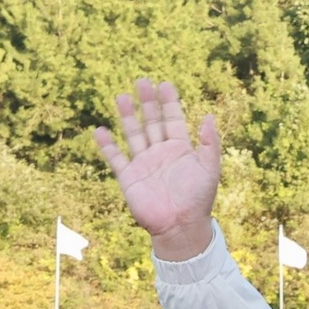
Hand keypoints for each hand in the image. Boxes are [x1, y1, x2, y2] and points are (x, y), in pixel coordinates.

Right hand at [93, 78, 222, 263]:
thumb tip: (209, 116)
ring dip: (127, 116)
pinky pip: (116, 159)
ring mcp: (143, 164)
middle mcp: (160, 153)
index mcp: (179, 149)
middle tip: (141, 81)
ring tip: (120, 96)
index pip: (173, 119)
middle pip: (151, 122)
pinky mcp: (129, 178)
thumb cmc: (198, 199)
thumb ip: (209, 144)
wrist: (180, 227)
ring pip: (133, 134)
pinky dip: (107, 146)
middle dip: (146, 102)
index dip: (169, 102)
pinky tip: (99, 131)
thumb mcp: (209, 169)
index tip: (164, 84)